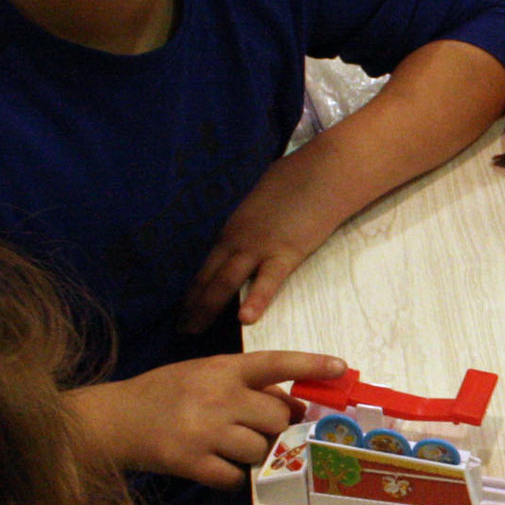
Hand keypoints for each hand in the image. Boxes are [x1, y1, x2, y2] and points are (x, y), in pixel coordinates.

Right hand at [68, 350, 343, 486]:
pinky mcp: (191, 461)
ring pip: (260, 450)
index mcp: (221, 369)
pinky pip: (235, 478)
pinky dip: (229, 477)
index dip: (311, 365)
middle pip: (277, 418)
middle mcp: (217, 396)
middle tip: (252, 427)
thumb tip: (291, 406)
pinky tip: (210, 465)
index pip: (275, 363)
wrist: (110, 421)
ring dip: (252, 454)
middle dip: (274, 427)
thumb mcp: (200, 374)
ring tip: (224, 445)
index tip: (341, 368)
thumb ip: (242, 384)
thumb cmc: (161, 395)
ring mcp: (205, 430)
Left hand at [181, 149, 345, 331]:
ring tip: (195, 331)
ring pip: (224, 282)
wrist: (322, 173)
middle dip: (192, 306)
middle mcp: (237, 240)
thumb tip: (251, 236)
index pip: (206, 267)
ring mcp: (258, 247)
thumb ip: (252, 224)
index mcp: (232, 229)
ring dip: (206, 308)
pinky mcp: (285, 253)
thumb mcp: (261, 202)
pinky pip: (267, 281)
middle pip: (208, 279)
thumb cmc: (297, 181)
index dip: (192, 292)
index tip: (183, 311)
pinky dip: (255, 300)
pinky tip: (244, 318)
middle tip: (182, 331)